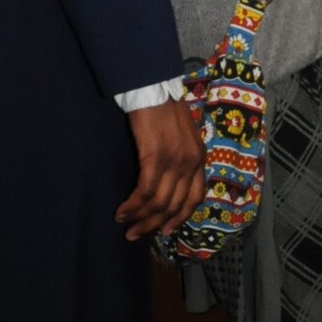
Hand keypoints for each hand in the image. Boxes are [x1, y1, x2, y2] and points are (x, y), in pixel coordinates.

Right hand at [116, 99, 203, 239]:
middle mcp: (192, 162)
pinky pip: (145, 190)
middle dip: (154, 225)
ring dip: (140, 218)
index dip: (179, 218)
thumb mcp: (181, 135)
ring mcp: (175, 160)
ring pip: (159, 202)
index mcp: (199, 158)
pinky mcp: (156, 156)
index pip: (194, 198)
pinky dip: (133, 205)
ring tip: (125, 226)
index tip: (164, 231)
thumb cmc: (162, 108)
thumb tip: (166, 180)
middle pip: (175, 206)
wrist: (153, 85)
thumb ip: (180, 157)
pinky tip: (122, 211)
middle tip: (136, 235)